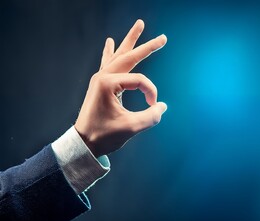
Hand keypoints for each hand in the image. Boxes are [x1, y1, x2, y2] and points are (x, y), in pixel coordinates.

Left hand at [74, 19, 166, 156]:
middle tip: (163, 37)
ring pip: (119, 55)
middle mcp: (103, 77)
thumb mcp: (131, 128)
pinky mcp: (100, 84)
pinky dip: (111, 52)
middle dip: (147, 47)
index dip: (151, 92)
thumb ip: (151, 116)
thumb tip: (162, 106)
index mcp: (108, 84)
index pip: (139, 81)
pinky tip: (110, 41)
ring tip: (139, 26)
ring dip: (130, 42)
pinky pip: (108, 63)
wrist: (84, 143)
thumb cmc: (104, 135)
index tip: (153, 105)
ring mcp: (100, 79)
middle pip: (129, 56)